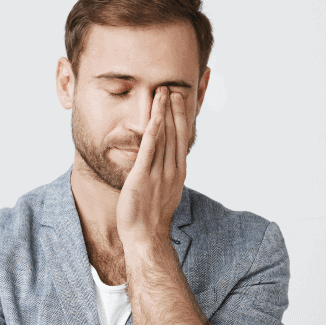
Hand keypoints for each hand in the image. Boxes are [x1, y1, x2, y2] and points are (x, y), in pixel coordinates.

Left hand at [116, 86, 191, 244]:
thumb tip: (164, 163)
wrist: (145, 235)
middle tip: (173, 89)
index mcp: (178, 172)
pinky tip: (155, 116)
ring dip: (164, 113)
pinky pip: (150, 150)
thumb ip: (165, 173)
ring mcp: (159, 173)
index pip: (182, 139)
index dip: (182, 117)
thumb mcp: (163, 191)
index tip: (180, 100)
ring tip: (163, 94)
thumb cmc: (151, 216)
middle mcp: (172, 170)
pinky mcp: (143, 177)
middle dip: (174, 110)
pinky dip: (154, 131)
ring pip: (165, 137)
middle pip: (176, 133)